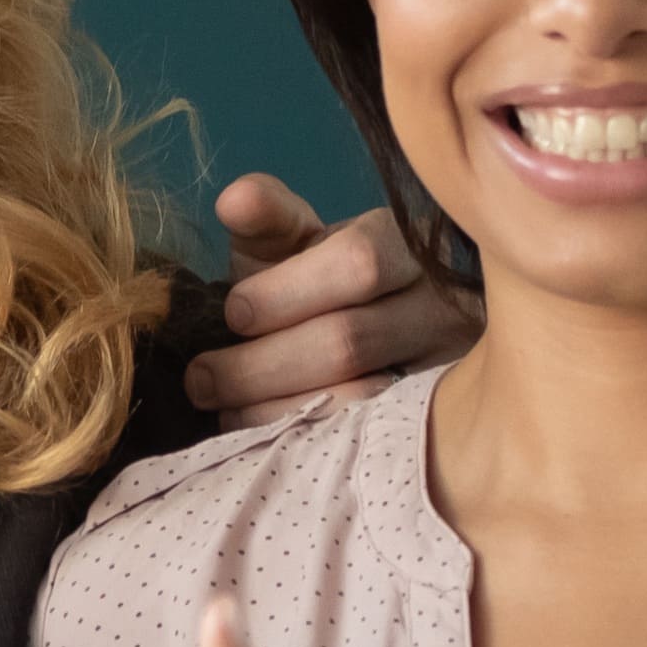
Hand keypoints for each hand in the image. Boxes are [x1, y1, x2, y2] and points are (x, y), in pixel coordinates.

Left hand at [186, 174, 473, 415]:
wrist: (388, 329)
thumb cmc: (325, 279)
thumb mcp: (299, 239)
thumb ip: (267, 217)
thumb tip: (233, 201)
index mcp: (406, 245)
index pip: (357, 263)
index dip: (282, 293)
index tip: (232, 313)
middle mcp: (442, 307)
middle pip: (349, 341)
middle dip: (260, 365)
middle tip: (201, 378)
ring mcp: (446, 372)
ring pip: (356, 401)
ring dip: (273, 409)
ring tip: (224, 408)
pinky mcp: (432, 427)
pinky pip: (359, 445)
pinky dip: (301, 443)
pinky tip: (265, 438)